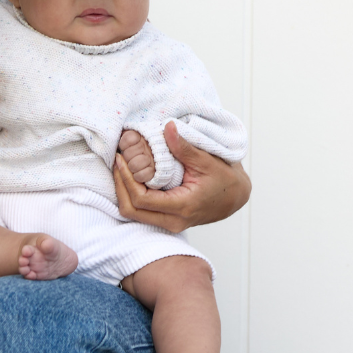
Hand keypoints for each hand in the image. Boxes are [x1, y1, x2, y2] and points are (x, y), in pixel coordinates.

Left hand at [114, 121, 250, 233]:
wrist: (235, 197)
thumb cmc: (225, 180)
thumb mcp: (207, 160)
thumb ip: (184, 147)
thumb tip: (168, 127)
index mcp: (183, 206)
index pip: (142, 200)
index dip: (126, 179)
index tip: (121, 159)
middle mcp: (173, 221)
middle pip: (131, 210)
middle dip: (119, 186)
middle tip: (117, 161)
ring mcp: (169, 224)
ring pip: (133, 214)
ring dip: (123, 191)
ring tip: (121, 167)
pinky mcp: (166, 221)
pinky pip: (140, 212)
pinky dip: (131, 196)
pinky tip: (131, 176)